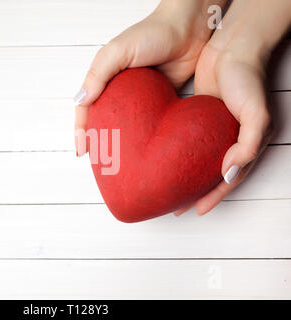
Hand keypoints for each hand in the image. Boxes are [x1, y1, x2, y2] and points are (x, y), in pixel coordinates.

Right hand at [74, 0, 225, 154]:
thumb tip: (80, 100)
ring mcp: (142, 102)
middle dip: (100, 144)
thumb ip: (98, 74)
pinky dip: (146, 141)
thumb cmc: (152, 32)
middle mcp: (122, 94)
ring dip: (122, 147)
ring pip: (127, 129)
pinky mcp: (162, 105)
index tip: (81, 151)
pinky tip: (145, 154)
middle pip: (105, 123)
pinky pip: (151, 127)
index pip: (88, 110)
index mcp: (106, 81)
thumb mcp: (117, 50)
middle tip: (99, 164)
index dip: (82, 131)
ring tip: (119, 167)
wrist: (190, 28)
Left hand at [175, 0, 290, 215]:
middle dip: (194, 192)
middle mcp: (227, 139)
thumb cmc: (248, 78)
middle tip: (175, 206)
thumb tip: (229, 173)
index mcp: (243, 143)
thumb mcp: (257, 114)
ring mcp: (212, 128)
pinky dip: (177, 152)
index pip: (227, 179)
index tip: (195, 211)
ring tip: (165, 188)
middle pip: (210, 173)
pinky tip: (162, 158)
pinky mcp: (198, 116)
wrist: (232, 47)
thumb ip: (247, 146)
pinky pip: (186, 140)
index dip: (213, 196)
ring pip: (196, 159)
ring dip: (183, 175)